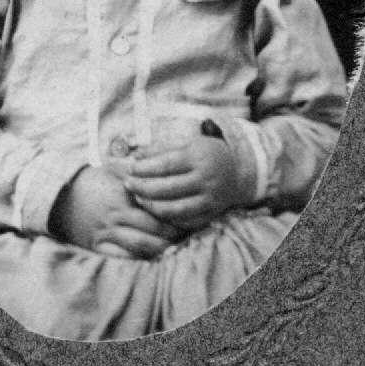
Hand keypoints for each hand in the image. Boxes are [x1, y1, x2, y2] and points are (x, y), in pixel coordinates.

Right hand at [48, 166, 180, 258]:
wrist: (58, 196)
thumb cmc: (90, 181)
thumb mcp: (112, 170)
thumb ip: (135, 168)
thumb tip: (156, 161)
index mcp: (124, 195)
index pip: (158, 208)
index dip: (176, 215)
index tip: (190, 216)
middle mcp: (117, 215)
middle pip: (155, 230)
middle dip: (174, 235)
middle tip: (188, 235)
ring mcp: (107, 232)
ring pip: (142, 246)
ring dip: (161, 249)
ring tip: (174, 248)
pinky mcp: (97, 246)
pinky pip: (122, 258)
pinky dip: (139, 260)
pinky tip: (151, 258)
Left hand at [127, 135, 246, 229]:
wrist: (236, 172)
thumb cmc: (205, 153)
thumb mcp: (187, 143)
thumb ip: (160, 149)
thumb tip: (135, 157)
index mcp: (199, 157)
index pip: (165, 165)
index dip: (144, 169)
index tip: (130, 169)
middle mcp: (206, 179)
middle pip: (167, 189)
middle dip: (142, 188)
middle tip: (128, 185)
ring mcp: (210, 199)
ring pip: (174, 209)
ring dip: (152, 206)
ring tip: (138, 198)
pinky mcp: (212, 214)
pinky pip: (185, 221)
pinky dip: (168, 218)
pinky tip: (155, 210)